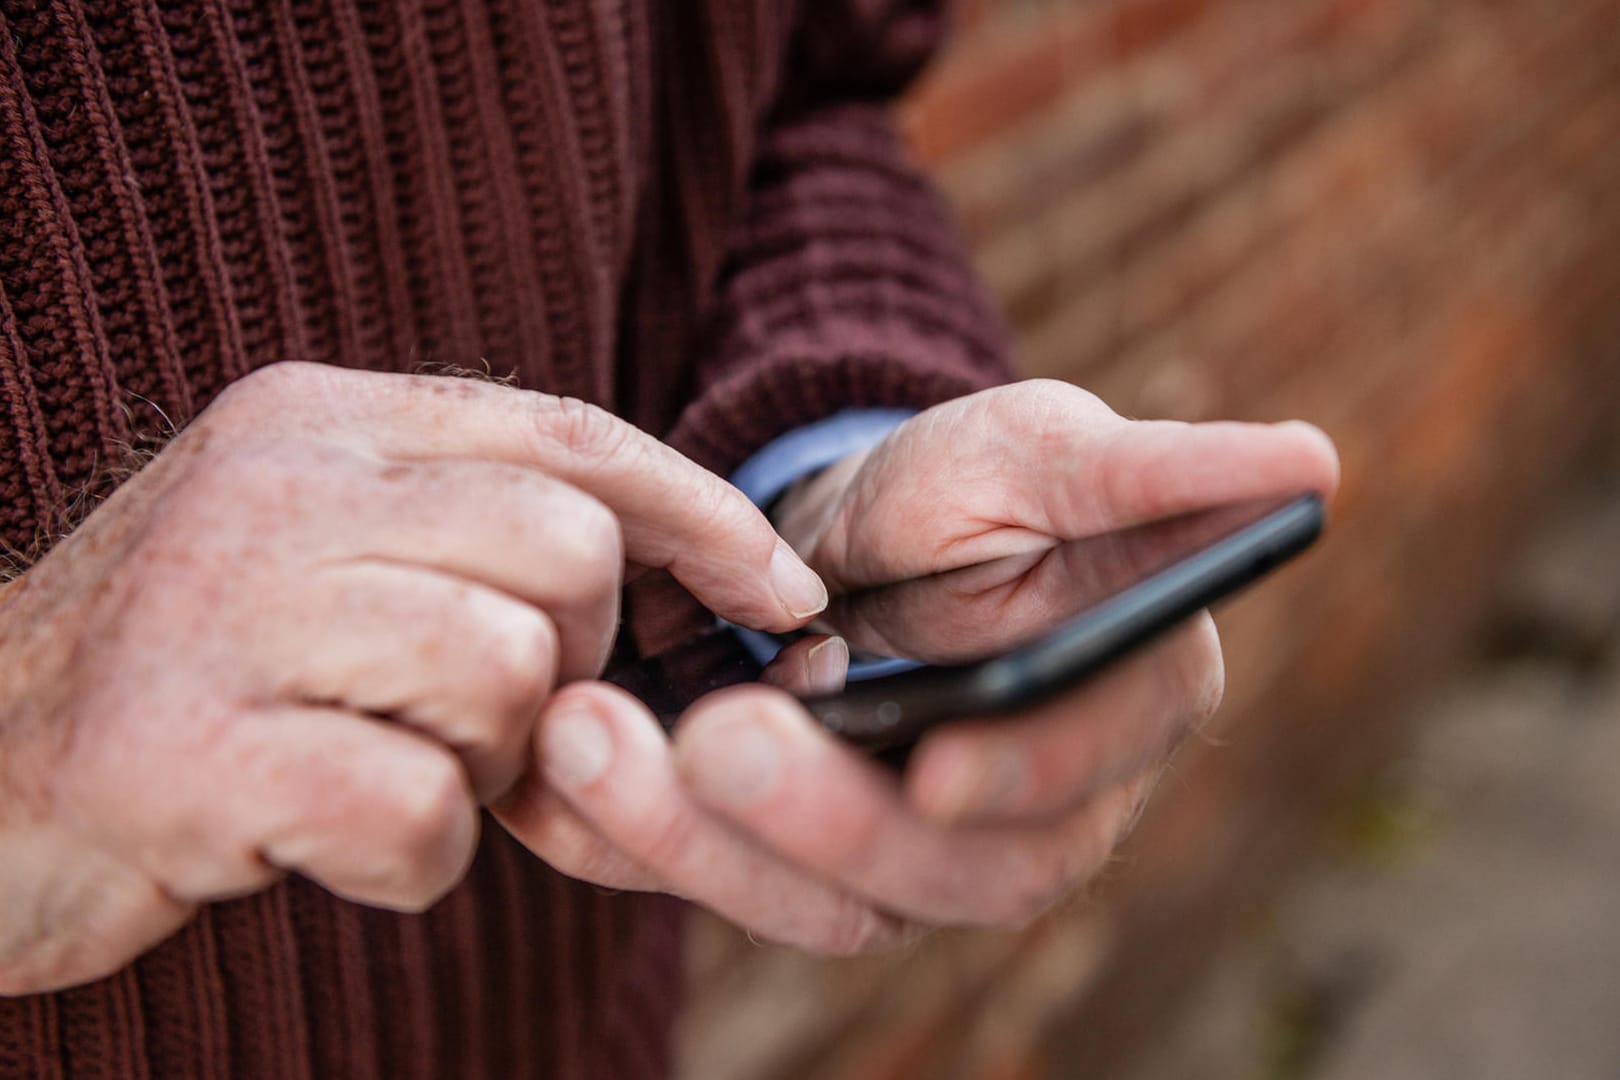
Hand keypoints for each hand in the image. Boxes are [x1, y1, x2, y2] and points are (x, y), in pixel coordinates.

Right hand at [0, 362, 825, 994]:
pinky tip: (328, 840)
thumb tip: (698, 580)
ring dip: (485, 762)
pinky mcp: (185, 754)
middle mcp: (273, 486)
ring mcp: (221, 612)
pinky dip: (415, 854)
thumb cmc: (195, 676)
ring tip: (383, 769)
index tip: (783, 591)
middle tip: (484, 721)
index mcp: (317, 419)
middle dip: (572, 661)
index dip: (701, 514)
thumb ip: (475, 540)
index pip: (568, 434)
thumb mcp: (325, 558)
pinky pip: (421, 805)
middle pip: (565, 552)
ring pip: (509, 674)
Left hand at [497, 380, 1337, 952]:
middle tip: (718, 737)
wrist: (859, 531)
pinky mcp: (801, 861)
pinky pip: (724, 880)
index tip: (940, 758)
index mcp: (1119, 714)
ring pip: (822, 901)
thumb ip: (1161, 471)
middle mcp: (1028, 814)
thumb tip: (1313, 459)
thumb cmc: (978, 486)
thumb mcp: (1055, 450)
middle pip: (947, 872)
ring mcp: (909, 853)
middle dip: (826, 819)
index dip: (1024, 778)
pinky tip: (559, 780)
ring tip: (590, 739)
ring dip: (700, 840)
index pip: (1087, 775)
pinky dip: (636, 841)